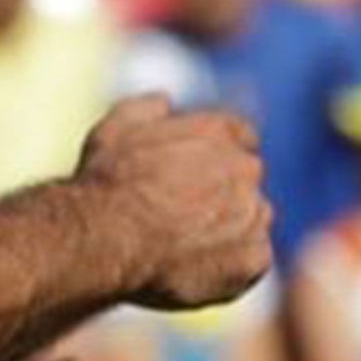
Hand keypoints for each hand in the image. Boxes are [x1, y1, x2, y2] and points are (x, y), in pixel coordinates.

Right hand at [73, 95, 271, 311]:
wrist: (107, 240)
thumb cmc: (107, 182)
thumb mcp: (115, 128)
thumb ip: (146, 108)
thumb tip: (166, 101)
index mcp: (215, 132)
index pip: (239, 134)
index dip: (216, 150)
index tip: (196, 167)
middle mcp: (243, 169)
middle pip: (245, 175)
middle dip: (223, 186)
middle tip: (182, 206)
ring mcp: (252, 214)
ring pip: (252, 215)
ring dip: (230, 222)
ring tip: (186, 238)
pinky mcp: (253, 258)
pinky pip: (253, 255)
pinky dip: (232, 258)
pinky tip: (197, 260)